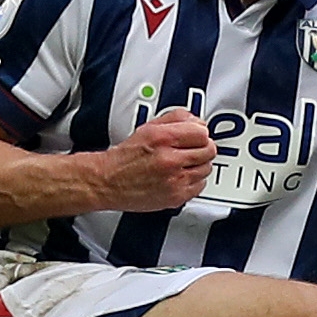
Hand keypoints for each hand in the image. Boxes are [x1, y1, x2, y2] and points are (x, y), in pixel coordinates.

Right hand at [97, 108, 215, 212]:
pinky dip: (194, 181)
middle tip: (192, 149)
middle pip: (208, 150)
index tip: (196, 136)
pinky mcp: (176, 197)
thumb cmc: (124, 158)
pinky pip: (200, 186)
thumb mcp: (148, 128)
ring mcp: (174, 180)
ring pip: (206, 168)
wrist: (108, 182)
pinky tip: (181, 177)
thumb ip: (175, 119)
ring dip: (199, 165)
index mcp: (163, 139)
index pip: (202, 132)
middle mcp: (169, 160)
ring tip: (184, 163)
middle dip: (202, 148)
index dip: (200, 133)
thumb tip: (196, 121)